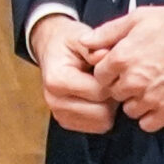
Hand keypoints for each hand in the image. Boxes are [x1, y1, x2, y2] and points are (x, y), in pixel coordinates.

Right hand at [32, 13, 118, 133]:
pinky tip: (98, 98)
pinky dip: (103, 114)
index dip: (113, 82)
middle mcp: (54, 101)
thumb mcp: (79, 36)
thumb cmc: (68, 43)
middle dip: (112, 98)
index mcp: (57, 80)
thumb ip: (93, 47)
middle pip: (102, 113)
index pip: (99, 92)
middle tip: (111, 81)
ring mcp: (58, 114)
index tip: (112, 70)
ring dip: (109, 107)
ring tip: (103, 88)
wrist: (50, 48)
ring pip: (102, 123)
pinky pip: (97, 127)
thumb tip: (105, 55)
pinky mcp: (65, 121)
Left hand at [94, 2, 163, 132]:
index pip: (99, 76)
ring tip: (150, 88)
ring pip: (129, 110)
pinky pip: (147, 124)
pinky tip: (158, 102)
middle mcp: (132, 81)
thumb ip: (107, 32)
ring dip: (135, 102)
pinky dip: (150, 116)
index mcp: (121, 58)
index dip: (109, 72)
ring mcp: (151, 98)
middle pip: (114, 93)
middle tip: (138, 76)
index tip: (121, 67)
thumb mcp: (138, 18)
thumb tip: (84, 43)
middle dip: (122, 86)